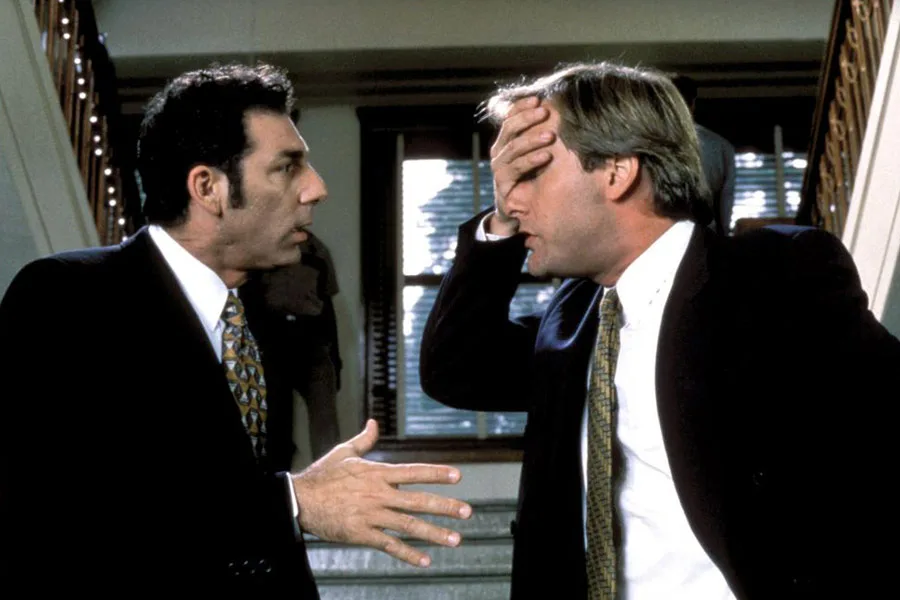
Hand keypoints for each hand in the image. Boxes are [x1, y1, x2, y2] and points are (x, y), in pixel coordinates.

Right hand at [290, 419, 471, 566]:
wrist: (299, 500)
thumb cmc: (321, 476)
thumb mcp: (344, 453)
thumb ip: (364, 439)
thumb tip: (374, 422)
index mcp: (377, 473)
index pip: (413, 472)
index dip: (436, 473)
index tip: (457, 476)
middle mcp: (378, 494)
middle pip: (418, 500)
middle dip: (445, 506)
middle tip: (467, 511)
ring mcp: (371, 515)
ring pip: (408, 525)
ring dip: (434, 533)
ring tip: (455, 539)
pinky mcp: (361, 534)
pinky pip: (389, 545)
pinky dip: (408, 554)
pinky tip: (424, 560)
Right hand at [488, 95, 554, 234]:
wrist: (519, 212)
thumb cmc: (531, 180)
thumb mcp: (536, 156)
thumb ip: (542, 137)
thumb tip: (562, 114)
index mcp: (505, 142)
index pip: (510, 118)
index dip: (521, 107)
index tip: (538, 99)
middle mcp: (499, 153)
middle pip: (509, 129)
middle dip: (527, 119)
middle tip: (545, 112)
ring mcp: (499, 169)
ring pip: (513, 148)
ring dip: (532, 140)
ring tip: (550, 135)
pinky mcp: (503, 185)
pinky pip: (516, 169)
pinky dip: (531, 160)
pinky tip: (546, 155)